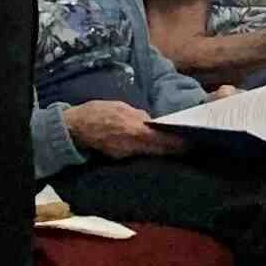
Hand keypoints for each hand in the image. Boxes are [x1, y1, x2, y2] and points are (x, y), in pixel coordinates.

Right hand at [61, 99, 184, 160]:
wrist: (73, 128)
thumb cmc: (97, 113)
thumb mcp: (121, 107)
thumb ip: (138, 116)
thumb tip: (152, 122)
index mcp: (135, 131)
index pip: (163, 140)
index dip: (179, 142)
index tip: (193, 139)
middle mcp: (132, 147)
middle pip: (160, 151)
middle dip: (176, 148)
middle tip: (191, 144)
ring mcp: (125, 155)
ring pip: (151, 154)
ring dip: (164, 151)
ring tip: (177, 146)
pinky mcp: (119, 158)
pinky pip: (139, 155)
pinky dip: (149, 152)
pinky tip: (156, 148)